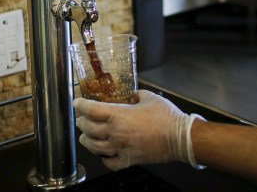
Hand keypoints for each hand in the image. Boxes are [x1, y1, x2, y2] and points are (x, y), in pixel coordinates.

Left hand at [73, 90, 203, 170]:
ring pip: (93, 147)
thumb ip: (136, 95)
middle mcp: (115, 133)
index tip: (77, 102)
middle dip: (81, 122)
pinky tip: (103, 153)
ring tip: (85, 136)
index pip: (91, 110)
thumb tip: (131, 96)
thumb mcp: (149, 97)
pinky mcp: (128, 160)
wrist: (179, 138)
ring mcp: (120, 148)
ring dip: (86, 140)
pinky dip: (102, 158)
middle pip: (88, 128)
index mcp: (119, 115)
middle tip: (81, 118)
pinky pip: (108, 162)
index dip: (81, 105)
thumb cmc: (166, 117)